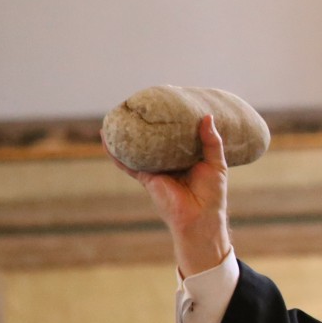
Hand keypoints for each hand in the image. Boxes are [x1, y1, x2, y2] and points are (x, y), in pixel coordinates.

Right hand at [107, 115, 231, 276]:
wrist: (200, 217)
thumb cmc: (212, 193)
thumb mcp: (216, 163)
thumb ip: (211, 141)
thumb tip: (206, 117)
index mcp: (185, 157)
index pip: (175, 136)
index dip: (169, 123)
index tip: (165, 105)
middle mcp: (168, 162)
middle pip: (153, 140)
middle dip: (144, 126)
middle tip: (138, 106)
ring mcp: (156, 169)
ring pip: (137, 149)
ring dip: (124, 136)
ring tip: (114, 117)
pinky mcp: (147, 178)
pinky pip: (127, 163)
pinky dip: (115, 153)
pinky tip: (105, 139)